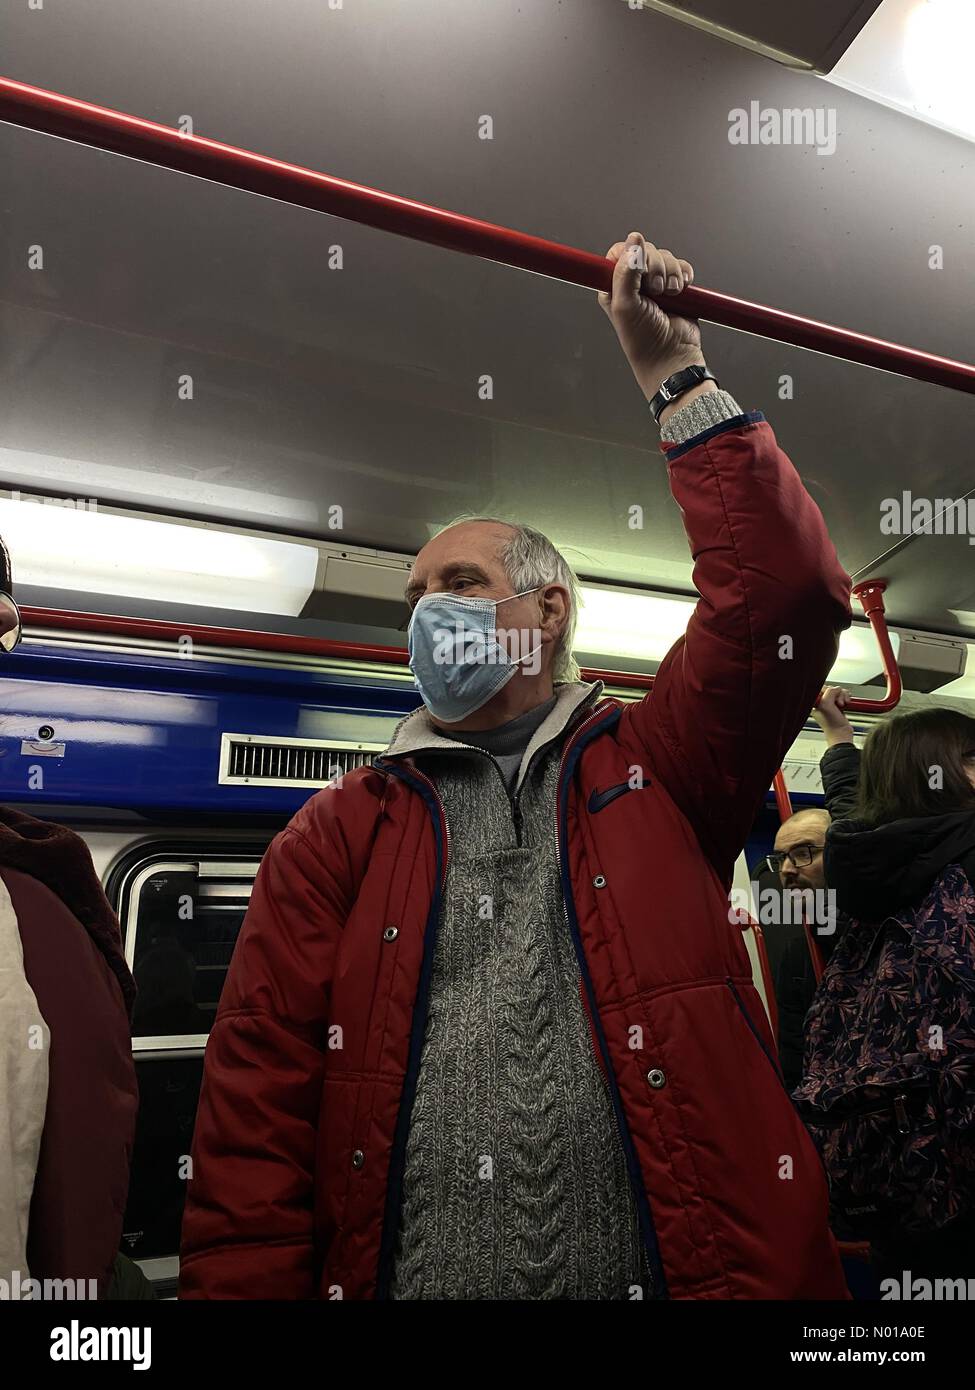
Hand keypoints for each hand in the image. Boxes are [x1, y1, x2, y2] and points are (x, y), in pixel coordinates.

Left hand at [598, 232, 705, 402]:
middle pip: (646, 250)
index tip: (639, 269)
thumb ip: (625, 271)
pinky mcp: (676, 286)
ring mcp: (655, 283)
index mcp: (614, 285)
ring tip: (669, 296)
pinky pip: (682, 266)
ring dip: (671, 274)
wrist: (672, 355)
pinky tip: (681, 290)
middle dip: (655, 267)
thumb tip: (634, 239)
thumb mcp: (625, 305)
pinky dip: (684, 275)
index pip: (620, 251)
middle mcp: (634, 282)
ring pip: (666, 257)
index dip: (632, 254)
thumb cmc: (643, 339)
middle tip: (655, 291)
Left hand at [813, 686, 855, 746]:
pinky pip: (843, 695)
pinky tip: (846, 703)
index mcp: (814, 701)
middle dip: (837, 694)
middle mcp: (821, 701)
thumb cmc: (831, 723)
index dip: (827, 690)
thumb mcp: (826, 704)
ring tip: (842, 705)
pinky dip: (846, 697)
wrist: (841, 732)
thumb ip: (829, 692)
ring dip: (842, 696)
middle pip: (830, 688)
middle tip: (837, 703)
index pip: (820, 687)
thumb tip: (836, 688)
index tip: (830, 696)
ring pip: (838, 691)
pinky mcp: (838, 705)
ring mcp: (830, 703)